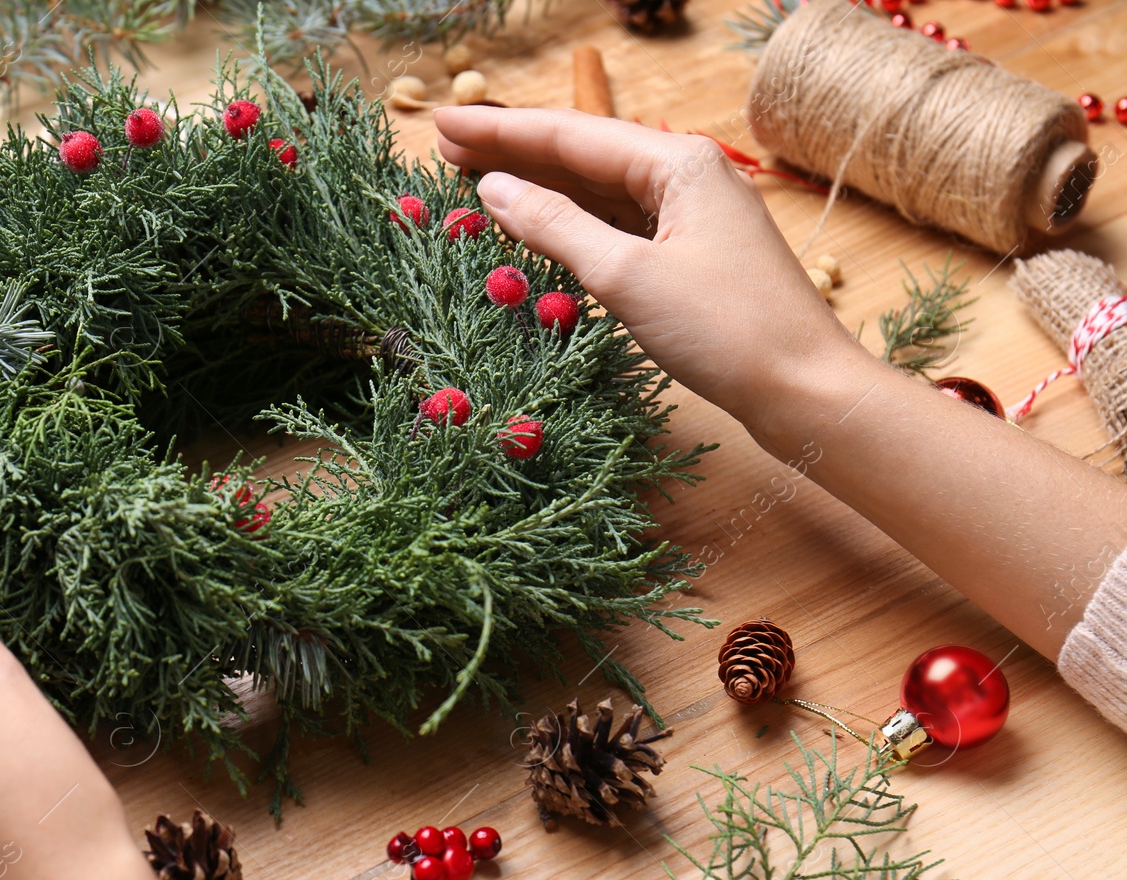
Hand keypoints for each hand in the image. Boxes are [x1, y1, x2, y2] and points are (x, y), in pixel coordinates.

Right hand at [435, 106, 856, 426]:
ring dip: (538, 187)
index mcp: (677, 164)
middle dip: (513, 151)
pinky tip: (535, 225)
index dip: (501, 130)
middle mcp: (687, 177)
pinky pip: (617, 226)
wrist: (804, 389)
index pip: (569, 135)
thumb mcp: (627, 276)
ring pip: (598, 192)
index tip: (442, 121)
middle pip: (582, 155)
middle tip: (443, 145)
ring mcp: (691, 218)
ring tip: (475, 178)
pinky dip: (571, 224)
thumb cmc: (726, 329)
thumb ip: (556, 227)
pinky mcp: (692, 258)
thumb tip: (496, 190)